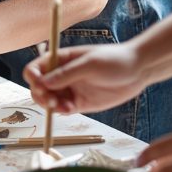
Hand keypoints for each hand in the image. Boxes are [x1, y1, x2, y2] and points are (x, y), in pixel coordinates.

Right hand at [24, 43, 144, 114]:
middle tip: (51, 100)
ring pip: (48, 100)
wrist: (138, 70)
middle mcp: (61, 75)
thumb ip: (67, 73)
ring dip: (50, 105)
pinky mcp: (79, 102)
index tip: (40, 84)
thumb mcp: (91, 64)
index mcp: (60, 59)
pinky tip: (71, 109)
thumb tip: (43, 82)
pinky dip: (62, 111)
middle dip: (40, 94)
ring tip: (65, 107)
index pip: (36, 68)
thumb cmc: (114, 60)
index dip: (33, 77)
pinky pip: (63, 109)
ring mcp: (70, 89)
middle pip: (38, 86)